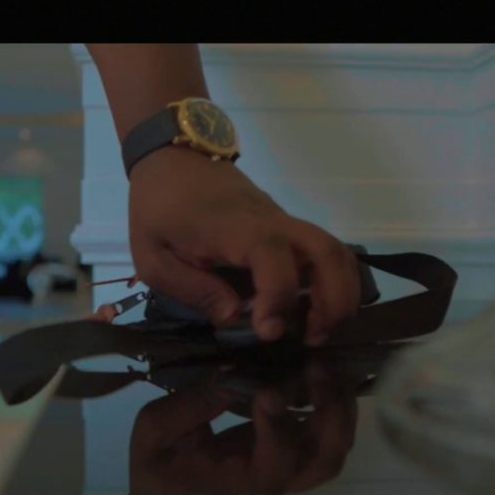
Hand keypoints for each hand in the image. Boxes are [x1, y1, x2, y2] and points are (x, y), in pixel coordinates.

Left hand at [128, 146, 359, 345]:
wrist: (172, 157)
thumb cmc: (159, 206)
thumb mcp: (153, 257)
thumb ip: (192, 289)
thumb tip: (233, 317)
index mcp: (234, 228)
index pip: (273, 256)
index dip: (278, 296)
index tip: (267, 331)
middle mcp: (271, 221)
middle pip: (327, 251)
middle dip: (334, 301)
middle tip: (313, 338)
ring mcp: (283, 221)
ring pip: (335, 250)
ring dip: (340, 293)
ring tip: (318, 330)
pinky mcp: (285, 226)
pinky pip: (323, 250)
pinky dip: (331, 281)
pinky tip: (312, 310)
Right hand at [129, 363, 358, 494]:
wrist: (165, 492)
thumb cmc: (158, 469)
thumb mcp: (154, 435)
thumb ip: (190, 405)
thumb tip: (231, 368)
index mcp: (245, 481)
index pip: (278, 460)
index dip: (279, 424)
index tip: (267, 389)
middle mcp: (277, 479)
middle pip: (325, 458)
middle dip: (329, 411)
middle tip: (313, 367)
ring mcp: (288, 466)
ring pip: (334, 447)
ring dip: (337, 406)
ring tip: (320, 364)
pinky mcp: (288, 451)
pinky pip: (324, 435)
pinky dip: (330, 404)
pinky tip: (315, 372)